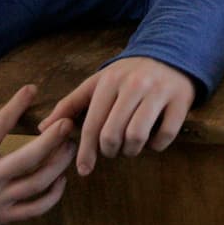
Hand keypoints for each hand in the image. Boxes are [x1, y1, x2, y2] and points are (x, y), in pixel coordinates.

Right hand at [0, 85, 74, 224]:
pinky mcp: (3, 218)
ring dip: (59, 163)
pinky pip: (36, 209)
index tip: (31, 89)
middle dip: (53, 138)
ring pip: (38, 183)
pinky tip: (60, 179)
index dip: (17, 104)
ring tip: (70, 145)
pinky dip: (53, 196)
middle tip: (67, 121)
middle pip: (29, 157)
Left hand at [38, 57, 194, 175]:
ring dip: (131, 150)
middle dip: (110, 150)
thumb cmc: (128, 75)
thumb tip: (43, 128)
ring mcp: (158, 92)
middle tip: (113, 149)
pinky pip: (165, 135)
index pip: (93, 123)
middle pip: (113, 134)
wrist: (170, 54)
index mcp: (110, 81)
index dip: (86, 150)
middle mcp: (134, 85)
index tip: (84, 170)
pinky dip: (156, 145)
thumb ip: (70, 105)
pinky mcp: (180, 100)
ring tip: (130, 146)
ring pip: (137, 136)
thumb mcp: (98, 83)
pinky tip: (152, 139)